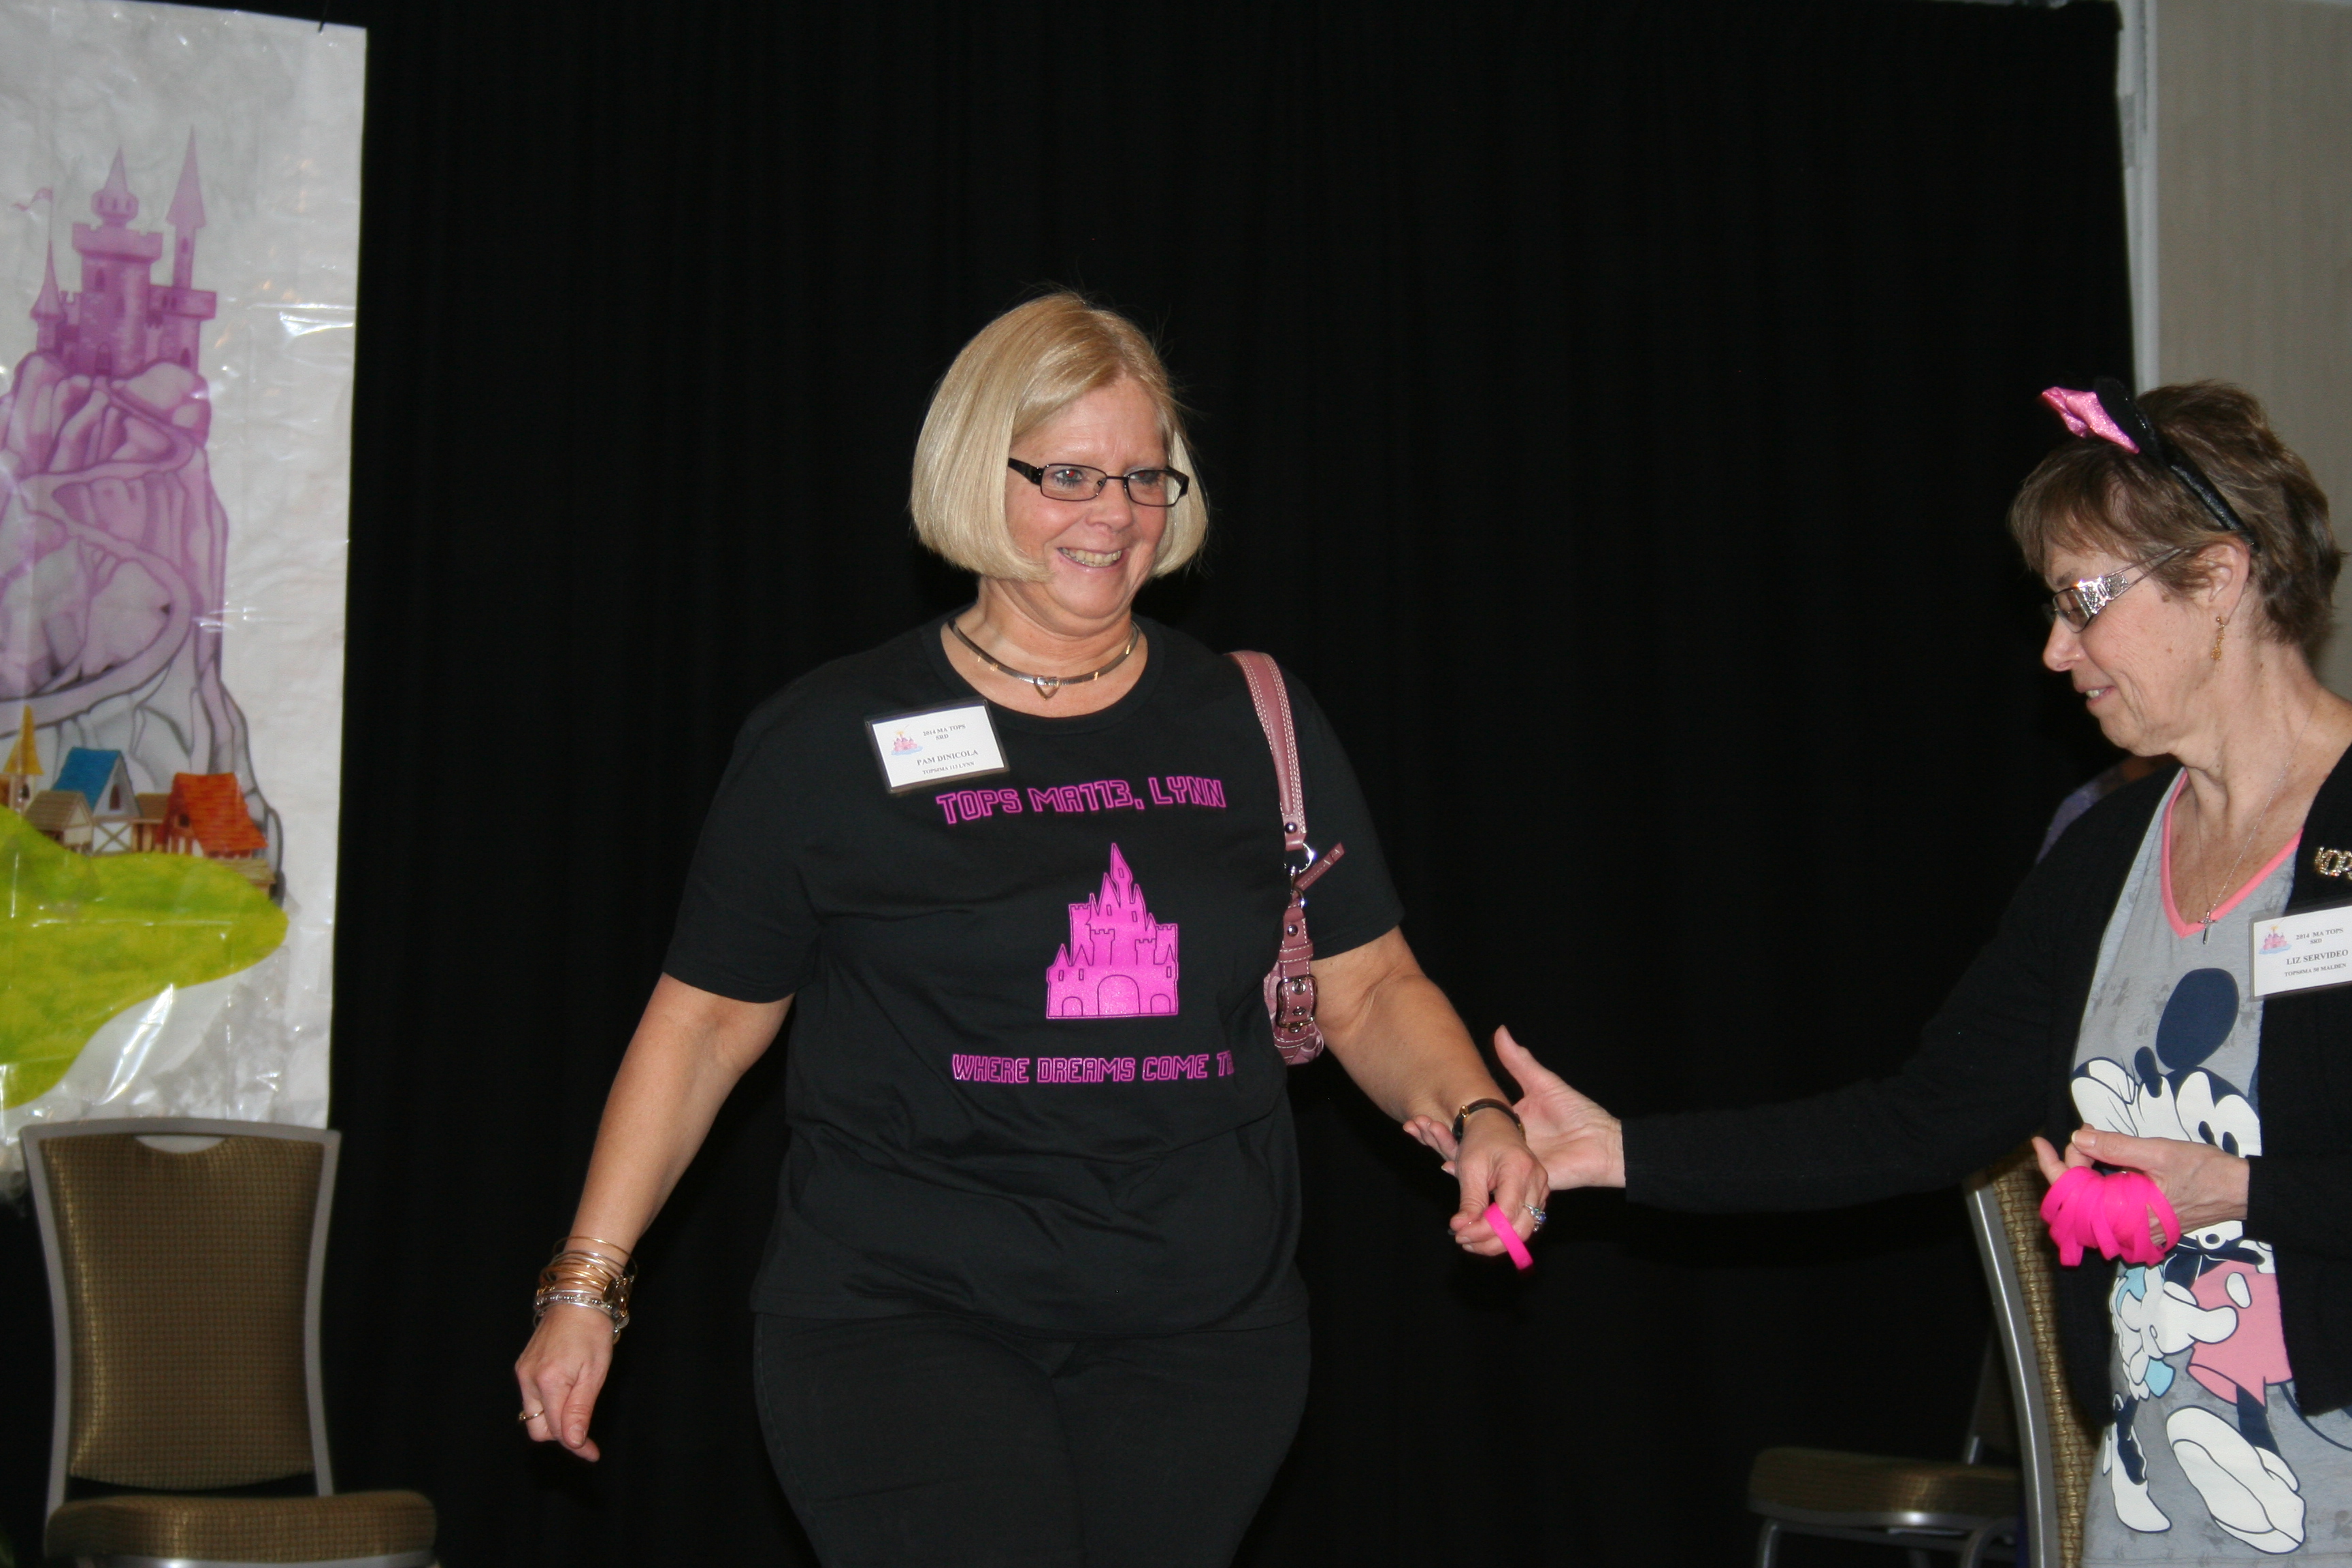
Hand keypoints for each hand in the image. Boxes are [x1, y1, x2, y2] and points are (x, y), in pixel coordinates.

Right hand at [514, 1304, 614, 1460]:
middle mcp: (528, 1380)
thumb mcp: (595, 1372)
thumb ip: (580, 1409)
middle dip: (561, 1435)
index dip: (575, 1445)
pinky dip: (548, 1405)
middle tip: (586, 1431)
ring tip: (578, 1409)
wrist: (577, 1297)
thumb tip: (573, 1442)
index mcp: (548, 1381)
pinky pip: (532, 1398)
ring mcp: (523, 1372)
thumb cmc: (592, 1331)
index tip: (592, 1454)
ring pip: (533, 1415)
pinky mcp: (522, 1367)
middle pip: (538, 1428)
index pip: (556, 1429)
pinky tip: (567, 1395)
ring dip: (554, 1420)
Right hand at [1405, 1027, 1623, 1190]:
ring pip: (1471, 1165)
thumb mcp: (1543, 1083)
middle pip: (1463, 1145)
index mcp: (1505, 1127)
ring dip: (1446, 1153)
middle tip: (1413, 1124)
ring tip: (1424, 1137)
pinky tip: (1449, 1167)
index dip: (1446, 1118)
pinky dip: (1470, 1179)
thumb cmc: (1578, 1113)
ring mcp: (1510, 1168)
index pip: (1469, 1124)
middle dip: (1436, 1136)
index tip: (1421, 1112)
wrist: (1604, 1142)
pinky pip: (1492, 1185)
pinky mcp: (1521, 1184)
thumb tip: (1500, 1031)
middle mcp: (1503, 1149)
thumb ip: (1519, 1062)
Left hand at [1441, 1101, 1550, 1257]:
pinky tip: (1484, 1231)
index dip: (1483, 1230)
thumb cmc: (1480, 1141)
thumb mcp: (1469, 1168)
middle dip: (1491, 1243)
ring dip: (1497, 1241)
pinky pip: (1526, 1221)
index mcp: (1519, 1169)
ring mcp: (1542, 1188)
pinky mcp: (1539, 1194)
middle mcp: (1537, 1181)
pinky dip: (1506, 1232)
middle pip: (1521, 1228)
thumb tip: (1461, 1228)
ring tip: (1469, 1238)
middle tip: (1464, 1241)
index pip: (1506, 1214)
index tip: (1459, 1234)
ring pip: (1525, 1229)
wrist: (1494, 1123)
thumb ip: (1469, 1201)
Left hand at [2034, 1126, 2248, 1239]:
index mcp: (2129, 1215)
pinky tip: (2105, 1158)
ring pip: (2093, 1199)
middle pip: (2080, 1196)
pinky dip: (2102, 1179)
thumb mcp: (2160, 1152)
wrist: (2243, 1192)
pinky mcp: (2143, 1220)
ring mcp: (2135, 1226)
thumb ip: (2117, 1148)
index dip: (2054, 1167)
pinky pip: (2110, 1203)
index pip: (2075, 1195)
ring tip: (2094, 1140)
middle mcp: (2128, 1227)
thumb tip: (2079, 1138)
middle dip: (2074, 1162)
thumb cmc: (2206, 1172)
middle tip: (2087, 1133)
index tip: (2040, 1142)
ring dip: (2087, 1169)